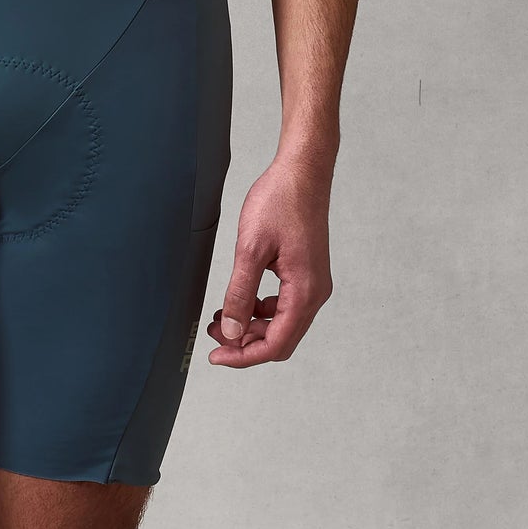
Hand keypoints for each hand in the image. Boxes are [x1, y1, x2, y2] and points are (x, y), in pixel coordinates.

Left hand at [205, 156, 333, 365]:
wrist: (302, 172)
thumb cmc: (280, 201)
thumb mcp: (250, 248)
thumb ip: (240, 293)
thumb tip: (231, 331)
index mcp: (304, 291)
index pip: (275, 344)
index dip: (243, 356)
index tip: (215, 356)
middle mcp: (314, 293)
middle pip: (280, 339)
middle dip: (245, 343)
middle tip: (214, 335)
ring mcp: (312, 283)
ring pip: (282, 324)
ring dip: (251, 326)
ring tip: (221, 318)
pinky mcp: (306, 273)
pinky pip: (284, 305)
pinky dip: (261, 310)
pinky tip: (240, 300)